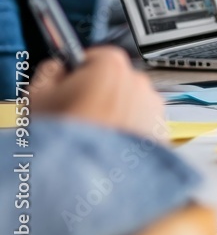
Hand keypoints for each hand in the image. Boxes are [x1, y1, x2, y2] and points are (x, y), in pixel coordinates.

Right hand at [29, 47, 165, 140]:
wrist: (87, 176)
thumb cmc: (65, 137)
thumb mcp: (37, 95)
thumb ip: (50, 71)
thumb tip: (59, 67)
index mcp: (111, 65)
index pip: (95, 57)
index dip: (79, 72)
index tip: (71, 84)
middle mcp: (139, 81)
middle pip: (115, 80)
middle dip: (99, 93)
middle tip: (78, 114)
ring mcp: (153, 107)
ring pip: (130, 103)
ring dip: (116, 112)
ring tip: (93, 133)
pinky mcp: (161, 130)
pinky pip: (142, 124)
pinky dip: (129, 131)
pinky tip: (109, 143)